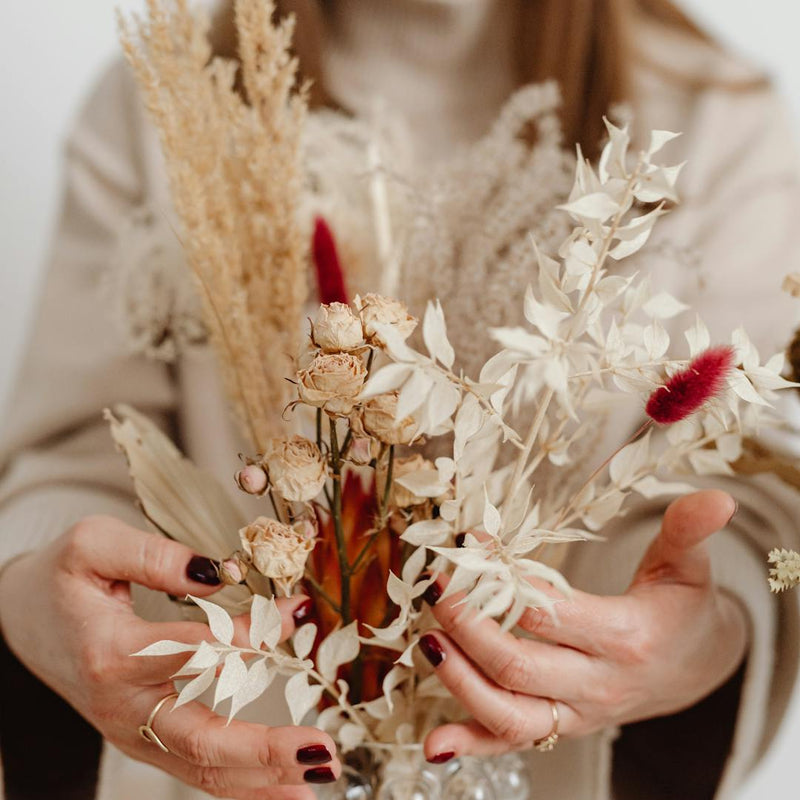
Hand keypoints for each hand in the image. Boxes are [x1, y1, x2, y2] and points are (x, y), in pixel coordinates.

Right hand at [0, 515, 339, 798]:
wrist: (22, 622)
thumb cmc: (61, 580)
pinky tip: (282, 786)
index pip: (196, 651)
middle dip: (264, 750)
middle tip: (321, 751)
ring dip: (262, 779)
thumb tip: (220, 572)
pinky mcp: (143, 739)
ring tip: (317, 778)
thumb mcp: (93, 545)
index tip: (297, 610)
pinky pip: (194, 768)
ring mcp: (133, 731)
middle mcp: (123, 705)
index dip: (252, 634)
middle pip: (200, 738)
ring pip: (200, 768)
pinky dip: (240, 782)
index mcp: (112, 654)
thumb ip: (156, 556)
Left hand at [418, 490, 746, 761]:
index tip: (470, 543)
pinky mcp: (559, 727)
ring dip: (458, 680)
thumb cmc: (680, 611)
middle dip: (467, 626)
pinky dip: (472, 744)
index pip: (547, 611)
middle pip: (517, 666)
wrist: (693, 668)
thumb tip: (714, 498)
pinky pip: (511, 743)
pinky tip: (435, 742)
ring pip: (508, 713)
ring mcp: (575, 713)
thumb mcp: (687, 568)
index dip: (501, 578)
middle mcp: (595, 684)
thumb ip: (688, 532)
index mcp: (623, 638)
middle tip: (436, 588)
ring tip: (427, 638)